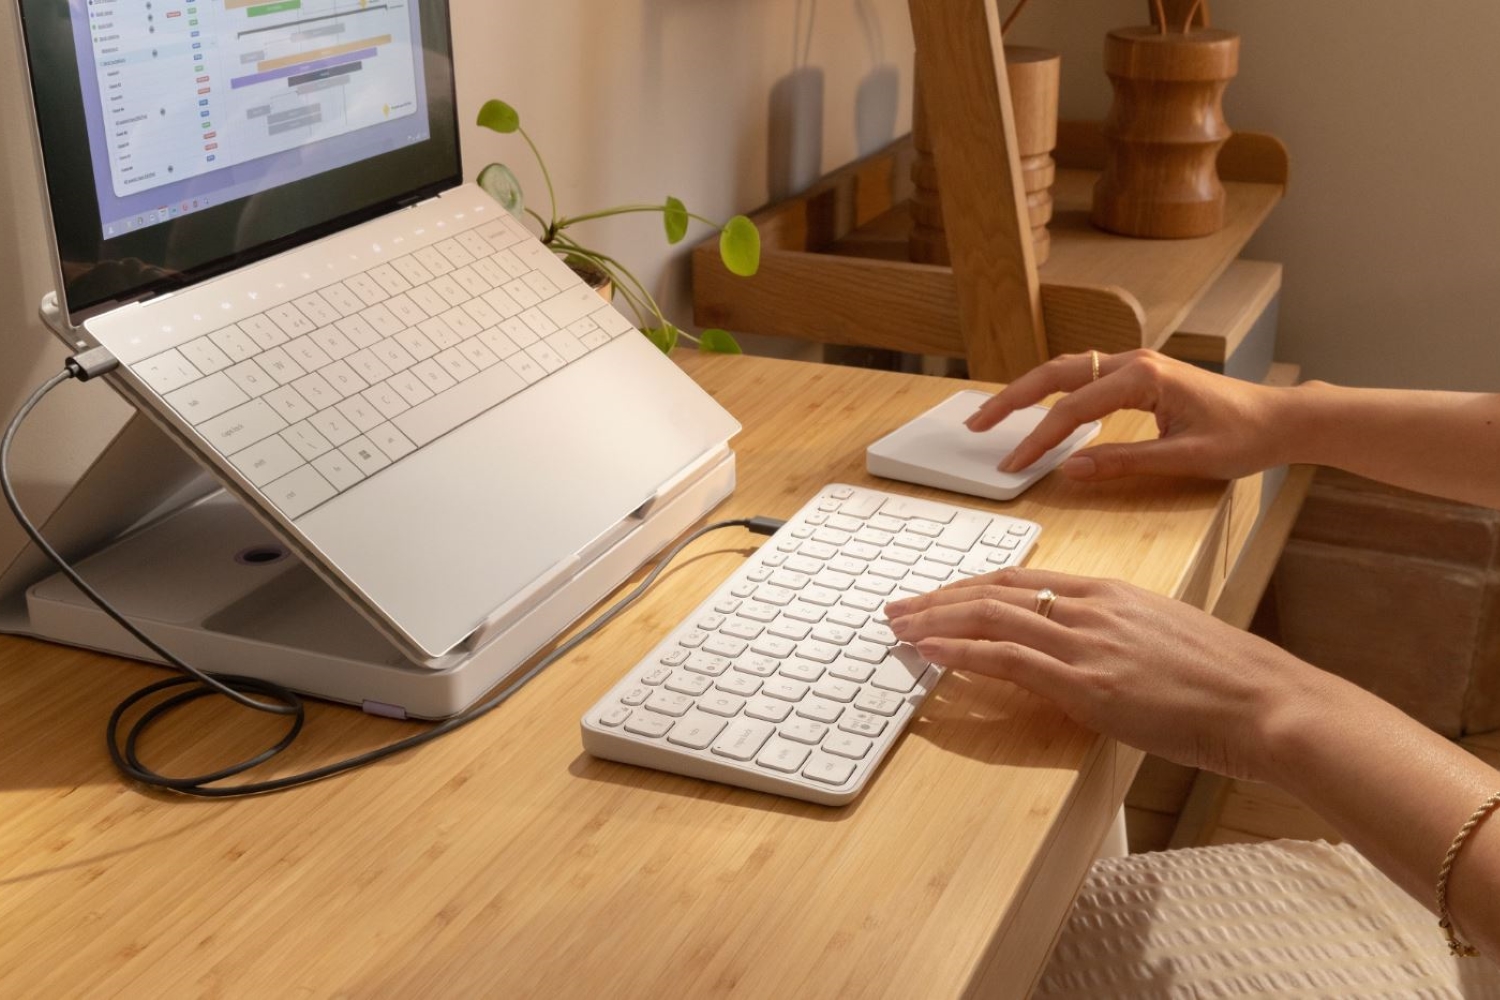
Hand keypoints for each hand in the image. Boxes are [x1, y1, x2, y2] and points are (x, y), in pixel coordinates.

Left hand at [885, 567, 1327, 780]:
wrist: (1267, 702)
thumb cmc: (1228, 680)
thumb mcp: (1165, 639)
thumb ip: (1118, 636)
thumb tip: (1087, 653)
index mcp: (1110, 592)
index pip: (1021, 579)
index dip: (971, 587)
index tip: (939, 596)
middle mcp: (1091, 606)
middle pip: (994, 591)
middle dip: (938, 597)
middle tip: (899, 607)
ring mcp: (1087, 641)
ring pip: (989, 616)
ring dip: (934, 620)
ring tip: (898, 627)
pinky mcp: (1086, 682)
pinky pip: (1006, 657)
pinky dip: (959, 652)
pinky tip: (929, 653)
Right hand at [967, 349, 1288, 481]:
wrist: (1282, 418)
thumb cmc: (1244, 436)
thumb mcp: (1185, 459)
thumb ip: (1123, 463)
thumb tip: (1070, 470)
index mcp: (1143, 377)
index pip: (1072, 410)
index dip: (1037, 441)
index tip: (1012, 466)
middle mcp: (1134, 362)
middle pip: (1055, 375)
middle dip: (1011, 399)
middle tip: (977, 424)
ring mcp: (1136, 365)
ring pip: (1065, 371)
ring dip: (1028, 391)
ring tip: (994, 414)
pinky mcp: (1140, 375)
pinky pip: (1083, 379)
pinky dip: (1053, 392)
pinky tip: (1038, 410)